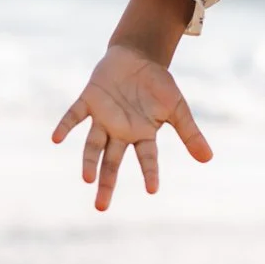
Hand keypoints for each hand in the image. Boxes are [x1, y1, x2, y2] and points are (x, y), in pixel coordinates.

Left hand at [51, 44, 211, 209]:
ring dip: (89, 160)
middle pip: (111, 161)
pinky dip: (66, 126)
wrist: (137, 56)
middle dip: (106, 182)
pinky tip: (56, 139)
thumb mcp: (177, 108)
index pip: (146, 157)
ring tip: (87, 178)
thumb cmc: (158, 84)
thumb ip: (189, 133)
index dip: (149, 172)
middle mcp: (119, 131)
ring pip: (93, 144)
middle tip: (101, 207)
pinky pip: (74, 115)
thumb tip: (208, 158)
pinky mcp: (89, 100)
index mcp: (141, 134)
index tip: (152, 190)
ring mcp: (102, 117)